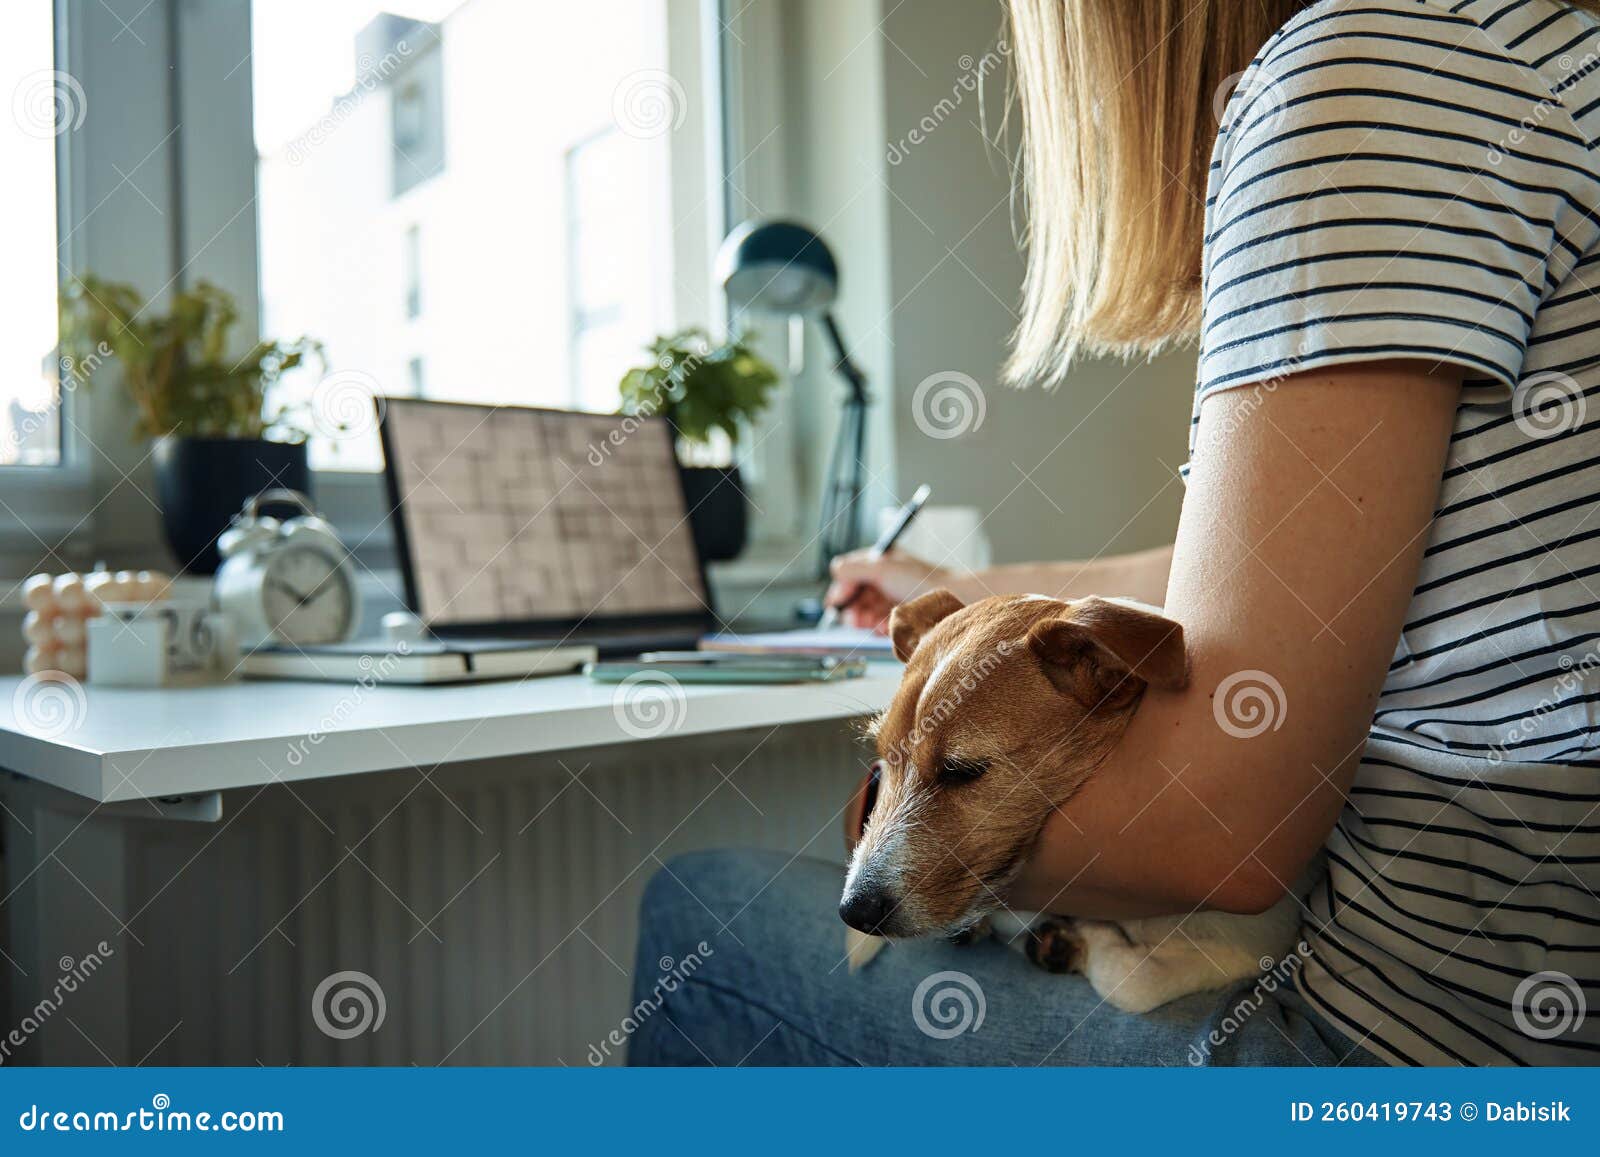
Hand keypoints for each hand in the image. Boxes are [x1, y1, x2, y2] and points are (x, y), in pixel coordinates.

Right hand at [824, 548, 953, 631]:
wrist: (951, 601)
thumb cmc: (922, 580)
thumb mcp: (882, 567)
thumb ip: (854, 568)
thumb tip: (835, 570)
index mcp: (880, 561)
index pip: (849, 573)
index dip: (842, 588)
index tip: (838, 603)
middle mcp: (884, 578)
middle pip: (855, 595)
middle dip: (853, 608)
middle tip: (856, 619)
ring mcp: (891, 597)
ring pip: (865, 611)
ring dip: (864, 619)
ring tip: (871, 624)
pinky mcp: (898, 615)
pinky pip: (878, 623)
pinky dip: (877, 626)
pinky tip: (884, 628)